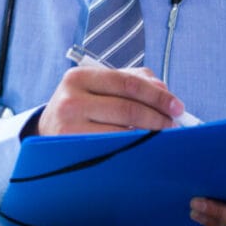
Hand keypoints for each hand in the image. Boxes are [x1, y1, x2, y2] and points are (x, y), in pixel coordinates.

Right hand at [32, 66, 184, 135]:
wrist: (47, 131)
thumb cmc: (81, 106)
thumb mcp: (99, 86)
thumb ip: (133, 80)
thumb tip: (164, 90)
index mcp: (79, 77)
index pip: (127, 83)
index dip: (157, 95)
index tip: (177, 105)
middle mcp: (71, 99)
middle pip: (128, 108)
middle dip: (158, 117)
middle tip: (174, 124)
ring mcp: (69, 127)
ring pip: (123, 132)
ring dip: (150, 135)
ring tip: (163, 136)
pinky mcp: (73, 149)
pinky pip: (114, 148)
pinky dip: (134, 147)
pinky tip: (144, 146)